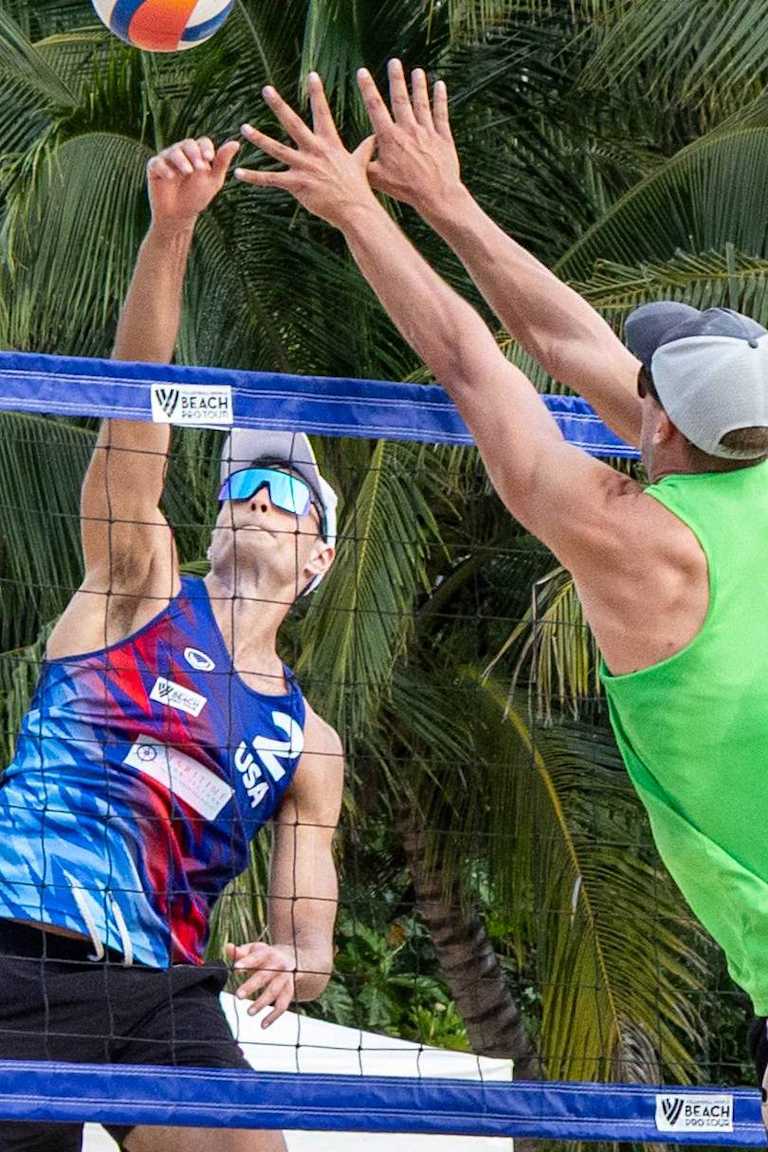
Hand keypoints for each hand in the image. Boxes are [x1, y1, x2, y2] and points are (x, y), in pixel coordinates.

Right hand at [147, 137, 239, 231]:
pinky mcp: (154, 167)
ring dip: (182, 160)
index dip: (206, 148)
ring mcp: (166, 159)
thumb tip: (236, 143)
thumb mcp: (213, 180)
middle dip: (195, 154)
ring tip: (188, 172)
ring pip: (173, 151)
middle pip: (188, 144)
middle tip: (200, 168)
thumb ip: (222, 162)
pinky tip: (171, 177)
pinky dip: (164, 168)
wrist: (180, 214)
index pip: (202, 142)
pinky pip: (157, 162)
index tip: (210, 158)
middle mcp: (181, 153)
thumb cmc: (197, 197)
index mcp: (197, 154)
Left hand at [226, 941, 296, 1027]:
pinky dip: (274, 1016)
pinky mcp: (289, 991)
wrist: (292, 958)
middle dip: (251, 986)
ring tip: (249, 1012)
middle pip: (264, 976)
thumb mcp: (255, 950)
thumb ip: (240, 952)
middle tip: (238, 995)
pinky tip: (262, 1025)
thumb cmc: (266, 955)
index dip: (246, 962)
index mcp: (268, 953)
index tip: (235, 968)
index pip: (256, 957)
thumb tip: (228, 947)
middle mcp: (278, 965)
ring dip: (262, 1003)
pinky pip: (283, 1005)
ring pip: (275, 991)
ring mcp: (285, 979)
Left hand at [234, 73, 377, 227]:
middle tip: (266, 89)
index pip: (322, 113)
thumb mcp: (361, 163)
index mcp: (329, 144)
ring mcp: (304, 167)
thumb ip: (365, 148)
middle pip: (293, 123)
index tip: (312, 75)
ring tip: (244, 127)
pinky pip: (271, 179)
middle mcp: (315, 151)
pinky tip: (239, 173)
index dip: (317, 94)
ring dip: (259, 138)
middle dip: (279, 106)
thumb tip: (376, 137)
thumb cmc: (358, 188)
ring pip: (277, 149)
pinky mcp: (297, 184)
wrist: (355, 208)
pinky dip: (254, 177)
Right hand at [357, 59, 461, 216]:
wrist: (436, 194)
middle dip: (396, 79)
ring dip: (419, 85)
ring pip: (421, 103)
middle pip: (400, 99)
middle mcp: (408, 130)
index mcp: (390, 138)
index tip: (362, 72)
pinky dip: (440, 99)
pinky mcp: (443, 138)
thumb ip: (365, 164)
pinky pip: (441, 114)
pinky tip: (440, 85)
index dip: (368, 88)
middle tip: (394, 61)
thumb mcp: (379, 179)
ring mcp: (427, 132)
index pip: (375, 107)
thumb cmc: (405, 189)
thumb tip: (351, 156)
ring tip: (417, 71)